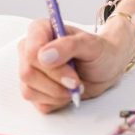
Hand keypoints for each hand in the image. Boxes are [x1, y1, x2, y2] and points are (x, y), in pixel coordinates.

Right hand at [18, 18, 134, 113]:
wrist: (106, 68)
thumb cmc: (100, 52)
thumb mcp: (92, 45)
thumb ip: (69, 45)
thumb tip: (43, 55)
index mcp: (41, 30)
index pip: (31, 51)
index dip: (50, 67)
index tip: (71, 73)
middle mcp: (31, 50)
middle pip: (28, 73)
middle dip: (57, 82)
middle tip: (77, 81)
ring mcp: (31, 71)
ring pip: (30, 91)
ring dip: (58, 93)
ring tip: (75, 85)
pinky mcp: (35, 90)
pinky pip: (37, 104)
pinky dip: (57, 101)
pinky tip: (68, 91)